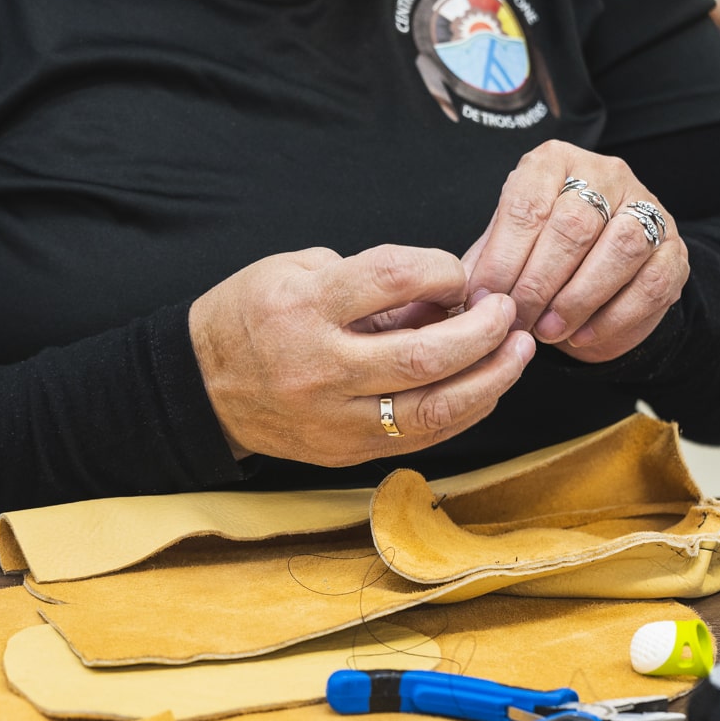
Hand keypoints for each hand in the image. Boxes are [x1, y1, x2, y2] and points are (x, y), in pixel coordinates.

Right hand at [189, 244, 534, 467]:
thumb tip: (440, 293)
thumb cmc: (252, 315)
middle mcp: (319, 366)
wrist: (201, 385)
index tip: (456, 273)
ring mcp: (333, 417)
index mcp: (304, 306)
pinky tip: (486, 388)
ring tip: (518, 353)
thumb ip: (368, 279)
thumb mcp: (296, 269)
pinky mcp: (344, 451)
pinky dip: (462, 412)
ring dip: (488, 381)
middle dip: (481, 333)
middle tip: (507, 312)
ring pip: (430, 410)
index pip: (390, 278)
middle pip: (422, 357)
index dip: (439, 270)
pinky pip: (418, 437)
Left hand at [463, 141, 687, 363]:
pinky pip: (650, 284)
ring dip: (578, 299)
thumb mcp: (508, 246)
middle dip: (538, 282)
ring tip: (547, 330)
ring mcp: (647, 208)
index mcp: (554, 162)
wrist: (602, 269)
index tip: (484, 299)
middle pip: (574, 225)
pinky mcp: (675, 250)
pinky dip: (613, 318)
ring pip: (620, 248)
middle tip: (515, 321)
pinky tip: (582, 336)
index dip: (503, 257)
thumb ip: (488, 263)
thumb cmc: (541, 251)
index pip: (527, 204)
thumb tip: (460, 297)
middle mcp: (605, 174)